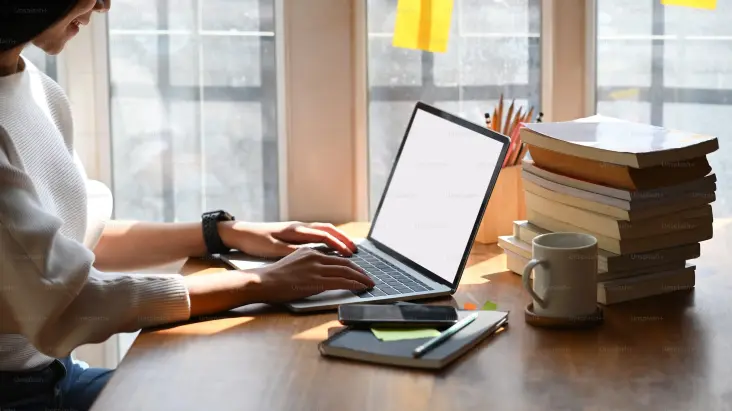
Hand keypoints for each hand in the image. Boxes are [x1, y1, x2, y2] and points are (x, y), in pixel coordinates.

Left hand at [219, 221, 357, 257]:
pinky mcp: (293, 232)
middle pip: (328, 229)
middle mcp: (299, 226)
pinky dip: (327, 238)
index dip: (339, 244)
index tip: (351, 253)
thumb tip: (313, 254)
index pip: (324, 235)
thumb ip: (294, 251)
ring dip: (337, 237)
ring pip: (323, 229)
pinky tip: (329, 247)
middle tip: (356, 250)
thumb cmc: (255, 241)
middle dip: (343, 239)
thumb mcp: (273, 249)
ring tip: (348, 248)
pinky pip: (316, 233)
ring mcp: (297, 228)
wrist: (240, 233)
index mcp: (296, 230)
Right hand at [244, 247, 373, 302]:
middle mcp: (315, 257)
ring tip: (369, 284)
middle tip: (369, 278)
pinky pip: (341, 282)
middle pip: (345, 263)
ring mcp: (316, 268)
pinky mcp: (315, 281)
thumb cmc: (274, 277)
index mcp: (310, 251)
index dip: (351, 264)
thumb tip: (323, 271)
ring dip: (361, 278)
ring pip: (346, 271)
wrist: (262, 282)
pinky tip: (361, 288)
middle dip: (360, 271)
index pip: (336, 257)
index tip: (359, 270)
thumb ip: (309, 264)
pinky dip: (354, 284)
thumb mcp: (294, 262)